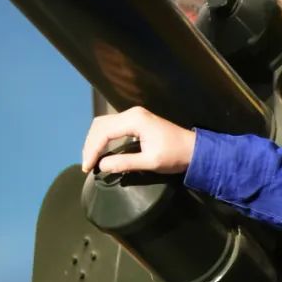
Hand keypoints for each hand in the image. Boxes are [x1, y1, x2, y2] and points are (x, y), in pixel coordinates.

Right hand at [82, 107, 196, 176]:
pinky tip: (101, 150)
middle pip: (100, 125)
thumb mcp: (150, 162)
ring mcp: (135, 115)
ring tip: (91, 159)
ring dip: (95, 140)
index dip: (92, 150)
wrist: (195, 149)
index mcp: (135, 120)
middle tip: (87, 165)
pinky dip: (104, 137)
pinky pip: (113, 126)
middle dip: (90, 145)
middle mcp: (132, 113)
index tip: (88, 168)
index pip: (104, 132)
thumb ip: (125, 163)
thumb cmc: (175, 155)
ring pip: (105, 124)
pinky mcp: (137, 120)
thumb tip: (102, 166)